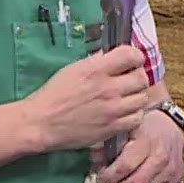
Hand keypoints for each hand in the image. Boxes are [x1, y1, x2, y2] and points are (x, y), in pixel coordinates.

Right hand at [21, 46, 151, 152]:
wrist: (41, 123)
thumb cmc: (53, 94)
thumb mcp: (73, 69)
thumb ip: (96, 62)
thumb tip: (112, 57)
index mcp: (96, 69)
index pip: (131, 55)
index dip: (135, 57)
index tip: (131, 62)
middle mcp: (108, 88)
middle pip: (141, 78)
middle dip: (137, 76)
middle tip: (129, 80)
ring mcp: (112, 109)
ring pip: (142, 99)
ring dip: (136, 96)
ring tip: (127, 97)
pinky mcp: (112, 128)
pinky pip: (136, 119)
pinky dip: (134, 114)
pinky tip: (124, 113)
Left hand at [90, 108, 183, 182]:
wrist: (169, 125)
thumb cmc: (143, 126)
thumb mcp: (124, 128)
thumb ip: (107, 145)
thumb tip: (95, 163)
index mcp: (147, 141)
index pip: (125, 166)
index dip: (109, 178)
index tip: (99, 181)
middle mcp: (162, 156)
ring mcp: (171, 169)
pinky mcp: (176, 179)